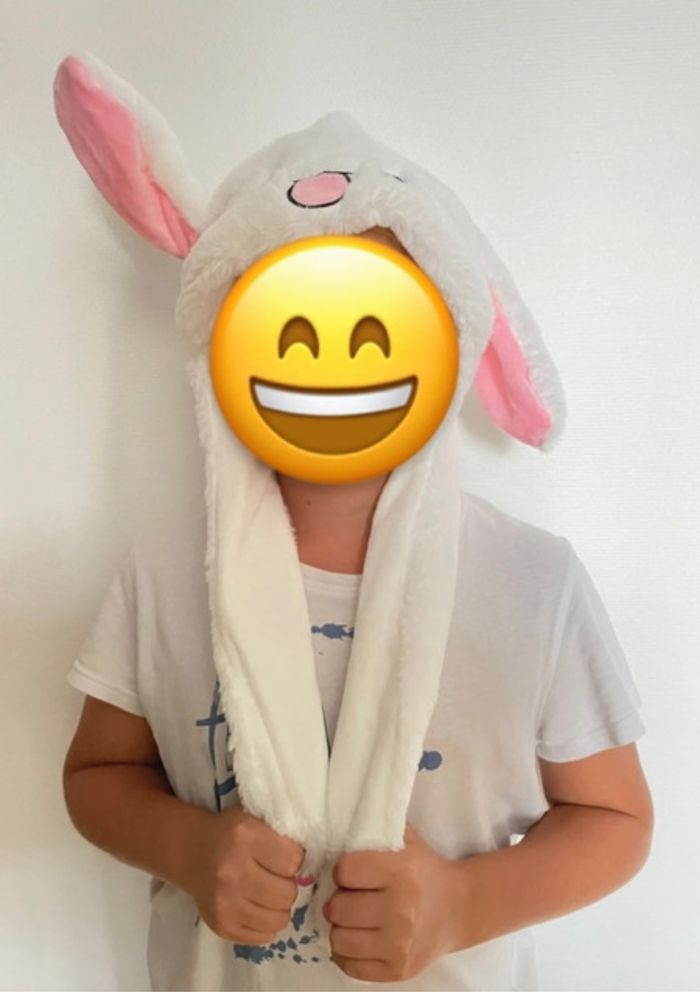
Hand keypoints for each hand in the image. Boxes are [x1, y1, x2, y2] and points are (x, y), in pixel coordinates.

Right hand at [183, 803, 304, 944]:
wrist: (192, 852)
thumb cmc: (231, 833)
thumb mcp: (255, 820)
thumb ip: (282, 836)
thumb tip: (311, 862)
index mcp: (245, 837)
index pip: (293, 860)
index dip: (295, 859)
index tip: (286, 856)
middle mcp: (232, 871)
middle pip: (287, 894)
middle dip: (288, 886)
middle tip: (278, 878)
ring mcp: (225, 903)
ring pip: (279, 919)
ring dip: (279, 907)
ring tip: (269, 893)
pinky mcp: (221, 926)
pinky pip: (264, 937)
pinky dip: (266, 924)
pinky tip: (257, 907)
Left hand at [325, 822, 461, 982]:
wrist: (458, 908)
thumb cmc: (423, 869)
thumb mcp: (406, 839)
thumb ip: (376, 824)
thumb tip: (338, 811)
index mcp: (401, 871)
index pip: (344, 871)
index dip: (343, 871)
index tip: (352, 872)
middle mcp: (401, 910)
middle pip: (338, 908)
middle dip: (340, 900)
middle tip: (352, 896)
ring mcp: (400, 945)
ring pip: (339, 939)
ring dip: (341, 927)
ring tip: (354, 918)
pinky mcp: (398, 970)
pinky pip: (350, 966)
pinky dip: (347, 953)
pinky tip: (359, 938)